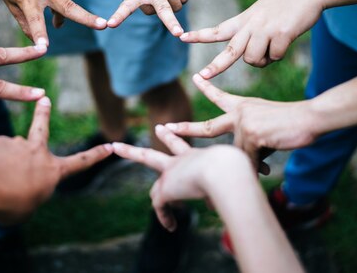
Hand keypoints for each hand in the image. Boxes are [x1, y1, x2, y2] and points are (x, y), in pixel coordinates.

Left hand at [0, 0, 106, 45]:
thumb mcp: (9, 1)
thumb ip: (24, 21)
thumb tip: (36, 41)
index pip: (34, 20)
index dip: (40, 34)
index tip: (44, 48)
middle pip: (68, 7)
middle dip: (87, 18)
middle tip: (103, 25)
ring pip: (65, 0)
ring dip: (61, 9)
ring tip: (50, 10)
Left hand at [0, 97, 112, 223]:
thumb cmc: (10, 204)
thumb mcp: (28, 207)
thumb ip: (30, 191)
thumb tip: (21, 180)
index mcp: (53, 171)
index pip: (80, 162)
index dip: (97, 155)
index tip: (109, 146)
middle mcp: (39, 152)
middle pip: (43, 127)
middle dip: (44, 112)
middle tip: (44, 99)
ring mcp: (19, 144)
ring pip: (13, 152)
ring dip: (6, 161)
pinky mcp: (0, 141)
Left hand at [113, 126, 253, 230]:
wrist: (226, 172)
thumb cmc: (238, 174)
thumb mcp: (234, 179)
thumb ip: (226, 188)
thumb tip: (221, 201)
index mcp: (198, 157)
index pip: (183, 147)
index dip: (174, 139)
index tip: (165, 130)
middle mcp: (182, 160)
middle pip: (156, 151)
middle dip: (142, 145)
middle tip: (132, 136)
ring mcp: (171, 172)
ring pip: (146, 160)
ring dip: (131, 152)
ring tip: (118, 147)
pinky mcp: (167, 188)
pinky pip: (160, 205)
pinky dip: (165, 217)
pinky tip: (171, 226)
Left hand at [165, 74, 317, 167]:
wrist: (310, 118)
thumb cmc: (293, 123)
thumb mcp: (266, 127)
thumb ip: (250, 138)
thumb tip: (244, 160)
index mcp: (243, 106)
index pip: (219, 96)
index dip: (207, 88)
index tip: (195, 77)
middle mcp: (239, 112)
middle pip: (207, 127)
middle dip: (185, 129)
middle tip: (166, 128)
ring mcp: (243, 123)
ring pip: (235, 154)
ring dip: (249, 166)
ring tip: (263, 170)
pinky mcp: (250, 134)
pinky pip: (247, 160)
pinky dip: (256, 168)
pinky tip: (266, 170)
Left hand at [180, 0, 324, 74]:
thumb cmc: (287, 3)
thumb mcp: (262, 14)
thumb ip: (252, 34)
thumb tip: (251, 60)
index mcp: (244, 19)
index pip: (218, 29)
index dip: (200, 35)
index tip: (182, 37)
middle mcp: (251, 25)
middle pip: (230, 51)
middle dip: (215, 66)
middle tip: (202, 77)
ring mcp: (265, 29)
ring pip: (254, 60)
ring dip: (264, 60)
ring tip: (274, 44)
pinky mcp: (281, 34)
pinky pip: (275, 57)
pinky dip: (281, 54)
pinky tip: (287, 40)